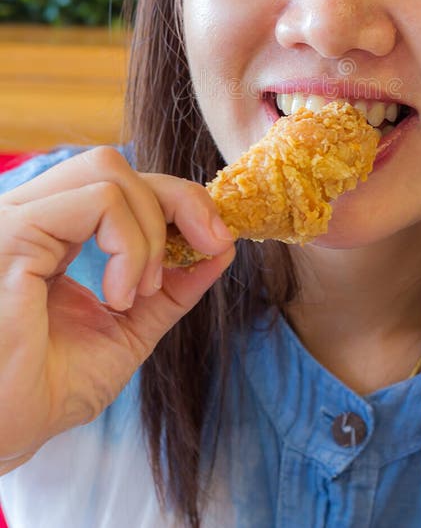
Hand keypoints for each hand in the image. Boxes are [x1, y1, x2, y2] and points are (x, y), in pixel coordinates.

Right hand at [0, 146, 234, 472]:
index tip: (217, 240)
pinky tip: (119, 295)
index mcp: (49, 232)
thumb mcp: (127, 330)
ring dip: (151, 231)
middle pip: (117, 163)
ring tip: (140, 292)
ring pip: (110, 169)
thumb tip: (222, 250)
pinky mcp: (16, 230)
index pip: (118, 184)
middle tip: (211, 244)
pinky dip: (130, 246)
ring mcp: (19, 216)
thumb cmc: (45, 390)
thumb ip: (171, 289)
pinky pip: (99, 201)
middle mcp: (31, 214)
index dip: (176, 200)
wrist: (2, 433)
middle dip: (181, 197)